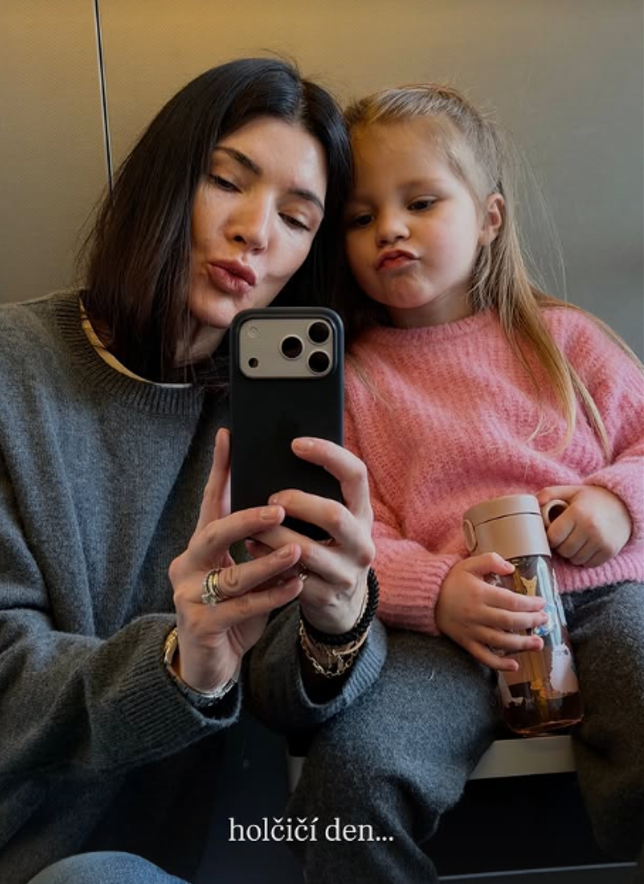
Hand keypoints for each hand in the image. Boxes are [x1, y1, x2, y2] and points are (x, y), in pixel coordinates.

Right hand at [168, 428, 303, 693]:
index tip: (229, 436)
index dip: (220, 470)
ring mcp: (189, 596)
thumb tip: (290, 511)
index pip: (211, 502)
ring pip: (230, 574)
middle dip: (247, 519)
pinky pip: (240, 607)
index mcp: (200, 547)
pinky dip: (271, 595)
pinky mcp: (200, 624)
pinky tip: (294, 586)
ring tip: (297, 551)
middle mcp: (187, 565)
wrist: (210, 665)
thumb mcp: (246, 573)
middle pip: (213, 534)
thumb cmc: (233, 611)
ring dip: (267, 562)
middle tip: (278, 509)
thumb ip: (260, 547)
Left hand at [247, 437, 374, 634]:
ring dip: (276, 536)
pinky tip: (253, 550)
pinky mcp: (327, 597)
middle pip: (334, 515)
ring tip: (253, 527)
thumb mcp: (336, 523)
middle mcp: (362, 542)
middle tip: (272, 498)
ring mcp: (346, 572)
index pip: (356, 474)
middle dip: (298, 502)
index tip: (295, 444)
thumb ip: (319, 496)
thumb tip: (275, 459)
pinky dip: (270, 562)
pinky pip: (295, 578)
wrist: (343, 604)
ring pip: (309, 550)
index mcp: (362, 513)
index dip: (328, 455)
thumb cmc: (329, 548)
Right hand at [435, 554, 547, 671]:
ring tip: (538, 643)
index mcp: (479, 593)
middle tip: (545, 619)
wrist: (427, 597)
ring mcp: (471, 630)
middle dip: (531, 621)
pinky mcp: (465, 642)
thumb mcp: (469, 564)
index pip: (511, 601)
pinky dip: (499, 664)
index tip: (542, 603)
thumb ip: (490, 561)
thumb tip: (511, 568)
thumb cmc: (452, 580)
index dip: (530, 604)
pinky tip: (515, 665)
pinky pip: (483, 657)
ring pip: (500, 642)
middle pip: (509, 621)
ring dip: (522, 644)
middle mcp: (476, 613)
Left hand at [536, 484, 631, 566]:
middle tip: (564, 537)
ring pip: (575, 559)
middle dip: (560, 546)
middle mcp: (591, 528)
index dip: (550, 537)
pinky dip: (584, 559)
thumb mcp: (571, 491)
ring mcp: (602, 541)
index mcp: (578, 513)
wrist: (623, 506)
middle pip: (563, 550)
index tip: (553, 533)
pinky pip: (588, 564)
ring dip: (571, 554)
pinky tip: (585, 547)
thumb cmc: (592, 499)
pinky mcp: (609, 551)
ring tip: (574, 541)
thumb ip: (550, 493)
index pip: (553, 537)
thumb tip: (533, 500)